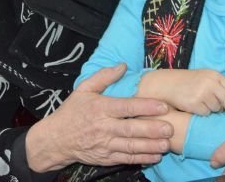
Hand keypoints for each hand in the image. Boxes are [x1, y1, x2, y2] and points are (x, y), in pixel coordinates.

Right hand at [25, 64, 172, 171]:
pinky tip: (154, 156)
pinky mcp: (105, 158)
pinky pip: (126, 159)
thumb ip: (104, 76)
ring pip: (130, 146)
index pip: (126, 107)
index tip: (162, 106)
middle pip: (131, 129)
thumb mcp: (83, 89)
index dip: (145, 107)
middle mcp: (103, 127)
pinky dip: (141, 158)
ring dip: (150, 146)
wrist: (54, 140)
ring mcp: (104, 144)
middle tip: (170, 128)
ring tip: (166, 145)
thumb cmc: (71, 112)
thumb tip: (123, 66)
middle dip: (152, 129)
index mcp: (100, 108)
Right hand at [137, 69, 224, 115]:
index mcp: (214, 74)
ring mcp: (202, 93)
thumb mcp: (204, 77)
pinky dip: (201, 113)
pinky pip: (206, 114)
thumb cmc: (187, 82)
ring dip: (210, 109)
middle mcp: (210, 82)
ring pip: (217, 109)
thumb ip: (219, 86)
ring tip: (199, 102)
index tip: (218, 97)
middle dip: (221, 104)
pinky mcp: (195, 104)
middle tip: (209, 102)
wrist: (165, 84)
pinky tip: (193, 106)